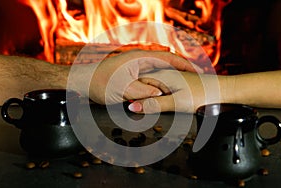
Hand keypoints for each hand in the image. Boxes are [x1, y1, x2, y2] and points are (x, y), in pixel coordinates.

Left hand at [88, 50, 202, 103]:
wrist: (83, 81)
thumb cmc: (100, 84)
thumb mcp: (122, 90)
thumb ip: (143, 92)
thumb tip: (160, 94)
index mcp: (140, 58)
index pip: (169, 58)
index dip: (185, 65)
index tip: (198, 72)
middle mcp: (140, 60)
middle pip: (168, 63)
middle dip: (182, 70)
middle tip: (197, 78)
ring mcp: (137, 66)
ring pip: (161, 71)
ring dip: (173, 77)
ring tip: (188, 84)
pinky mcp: (134, 74)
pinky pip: (153, 77)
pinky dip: (162, 82)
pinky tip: (168, 90)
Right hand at [128, 69, 223, 112]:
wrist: (224, 92)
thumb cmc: (203, 96)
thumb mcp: (176, 103)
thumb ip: (154, 105)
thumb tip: (133, 107)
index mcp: (162, 76)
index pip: (139, 82)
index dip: (133, 94)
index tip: (130, 106)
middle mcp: (167, 74)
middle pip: (146, 84)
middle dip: (141, 96)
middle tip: (138, 110)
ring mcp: (174, 78)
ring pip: (155, 86)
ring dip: (151, 98)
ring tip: (150, 109)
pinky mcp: (180, 84)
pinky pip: (164, 89)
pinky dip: (161, 97)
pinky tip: (164, 104)